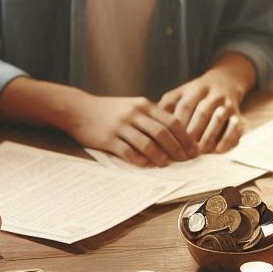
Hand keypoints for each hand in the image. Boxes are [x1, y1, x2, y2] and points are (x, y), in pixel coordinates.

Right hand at [64, 93, 199, 165]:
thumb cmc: (110, 111)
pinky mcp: (108, 139)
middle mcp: (134, 114)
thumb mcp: (133, 106)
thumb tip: (175, 136)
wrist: (79, 109)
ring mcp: (121, 126)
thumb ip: (152, 118)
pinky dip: (140, 160)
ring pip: (147, 143)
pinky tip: (146, 166)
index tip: (194, 150)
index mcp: (144, 105)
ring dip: (160, 156)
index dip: (185, 137)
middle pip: (163, 133)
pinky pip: (128, 152)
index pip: (172, 121)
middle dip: (177, 149)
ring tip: (167, 165)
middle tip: (186, 161)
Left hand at [160, 71, 243, 153]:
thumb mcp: (181, 93)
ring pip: (218, 119)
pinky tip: (218, 151)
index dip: (176, 126)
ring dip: (208, 137)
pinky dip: (227, 139)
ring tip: (197, 154)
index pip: (184, 107)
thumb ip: (167, 106)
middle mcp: (212, 94)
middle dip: (191, 135)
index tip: (167, 142)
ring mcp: (226, 103)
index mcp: (195, 89)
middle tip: (181, 153)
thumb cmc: (197, 93)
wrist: (226, 80)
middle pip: (201, 114)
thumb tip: (151, 124)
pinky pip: (234, 127)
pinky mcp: (238, 113)